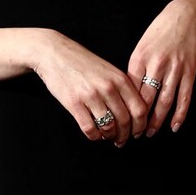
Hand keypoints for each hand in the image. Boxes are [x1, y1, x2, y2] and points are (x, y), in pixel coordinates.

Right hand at [31, 33, 146, 144]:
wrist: (55, 53)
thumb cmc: (82, 62)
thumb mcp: (108, 70)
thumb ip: (122, 88)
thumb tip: (133, 112)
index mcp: (120, 79)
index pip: (139, 109)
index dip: (140, 125)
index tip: (137, 132)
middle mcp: (108, 88)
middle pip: (125, 121)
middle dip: (125, 135)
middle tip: (122, 140)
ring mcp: (91, 96)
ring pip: (108, 127)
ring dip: (110, 137)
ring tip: (108, 137)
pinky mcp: (74, 103)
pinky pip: (89, 128)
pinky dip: (94, 136)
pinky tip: (94, 134)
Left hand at [129, 0, 195, 137]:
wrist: (184, 17)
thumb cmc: (159, 33)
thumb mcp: (141, 47)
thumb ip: (135, 69)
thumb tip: (127, 94)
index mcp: (140, 58)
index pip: (130, 90)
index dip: (125, 108)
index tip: (120, 121)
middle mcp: (157, 64)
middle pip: (146, 99)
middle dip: (139, 120)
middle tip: (133, 134)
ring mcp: (175, 69)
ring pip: (165, 101)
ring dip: (157, 121)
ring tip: (150, 133)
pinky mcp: (190, 72)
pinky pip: (184, 97)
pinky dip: (180, 114)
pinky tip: (174, 126)